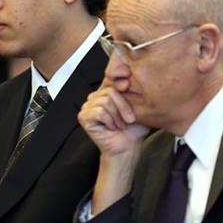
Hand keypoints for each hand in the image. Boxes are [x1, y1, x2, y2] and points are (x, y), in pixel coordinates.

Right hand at [78, 81, 149, 213]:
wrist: (128, 147)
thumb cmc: (133, 129)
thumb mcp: (139, 106)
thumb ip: (135, 90)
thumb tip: (132, 75)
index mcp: (106, 91)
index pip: (111, 78)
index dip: (120, 78)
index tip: (128, 80)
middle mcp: (95, 96)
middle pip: (110, 90)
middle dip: (123, 107)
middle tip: (128, 120)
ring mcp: (88, 106)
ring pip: (105, 101)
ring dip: (117, 116)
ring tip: (119, 125)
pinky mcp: (83, 116)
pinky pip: (100, 112)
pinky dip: (109, 121)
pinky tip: (111, 127)